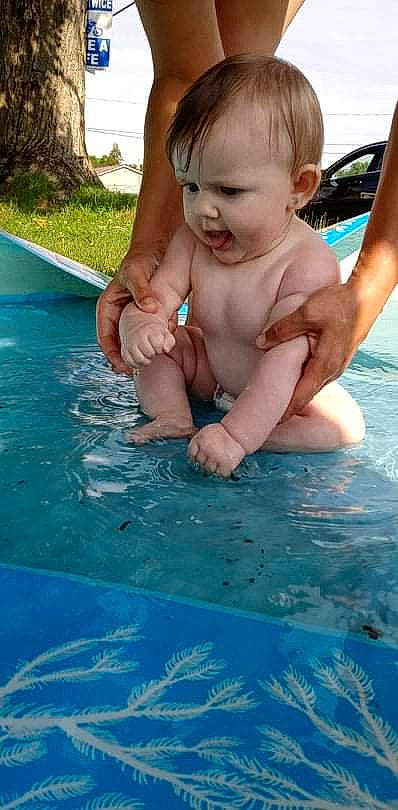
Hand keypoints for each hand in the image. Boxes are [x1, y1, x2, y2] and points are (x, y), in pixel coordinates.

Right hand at [96, 250, 161, 373]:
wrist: (156, 249)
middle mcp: (118, 314)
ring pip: (135, 340)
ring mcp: (133, 316)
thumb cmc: (141, 259)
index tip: (122, 367)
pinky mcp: (148, 315)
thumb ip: (142, 291)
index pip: (105, 337)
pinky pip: (151, 332)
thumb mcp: (137, 273)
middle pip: (119, 343)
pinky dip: (156, 339)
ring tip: (151, 363)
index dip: (112, 354)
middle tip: (136, 372)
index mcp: (108, 306)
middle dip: (126, 359)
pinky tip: (166, 345)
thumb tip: (150, 309)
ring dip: (142, 351)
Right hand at [120, 320, 175, 368]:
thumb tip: (166, 350)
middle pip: (149, 354)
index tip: (159, 344)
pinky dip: (136, 364)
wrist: (132, 317)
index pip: (158, 346)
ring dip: (146, 361)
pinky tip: (141, 359)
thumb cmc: (150, 324)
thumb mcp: (164, 328)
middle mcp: (137, 337)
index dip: (160, 348)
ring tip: (148, 355)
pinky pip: (129, 362)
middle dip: (154, 354)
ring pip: (139, 360)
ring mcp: (129, 343)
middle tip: (153, 349)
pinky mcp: (124, 349)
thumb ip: (169, 340)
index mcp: (148, 330)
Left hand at [188, 423, 245, 477]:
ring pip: (209, 470)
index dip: (196, 457)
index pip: (192, 455)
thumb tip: (190, 458)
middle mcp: (207, 449)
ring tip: (220, 460)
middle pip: (200, 464)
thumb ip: (196, 443)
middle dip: (206, 462)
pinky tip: (225, 465)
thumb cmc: (220, 433)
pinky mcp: (226, 464)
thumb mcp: (204, 433)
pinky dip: (223, 472)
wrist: (237, 433)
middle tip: (213, 457)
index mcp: (200, 441)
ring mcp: (216, 457)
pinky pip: (221, 474)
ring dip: (214, 467)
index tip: (201, 457)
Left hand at [256, 277, 373, 419]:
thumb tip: (261, 342)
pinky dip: (304, 384)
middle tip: (269, 417)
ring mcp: (337, 366)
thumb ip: (283, 328)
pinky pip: (318, 377)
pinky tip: (294, 381)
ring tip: (278, 402)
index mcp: (324, 365)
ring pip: (313, 386)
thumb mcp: (307, 311)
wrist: (366, 297)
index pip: (301, 396)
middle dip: (289, 407)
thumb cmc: (339, 304)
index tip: (272, 423)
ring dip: (297, 396)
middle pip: (306, 395)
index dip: (286, 411)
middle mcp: (332, 370)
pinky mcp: (337, 359)